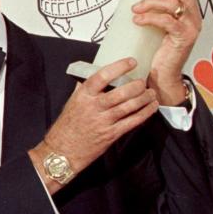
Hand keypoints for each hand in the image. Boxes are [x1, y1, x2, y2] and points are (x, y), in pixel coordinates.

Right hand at [30, 58, 158, 191]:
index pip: (102, 76)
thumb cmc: (66, 127)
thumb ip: (83, 90)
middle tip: (143, 82)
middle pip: (121, 92)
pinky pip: (132, 121)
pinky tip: (151, 107)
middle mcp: (93, 107)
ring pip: (129, 106)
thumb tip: (90, 76)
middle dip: (137, 86)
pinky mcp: (111, 134)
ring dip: (144, 98)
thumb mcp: (71, 103)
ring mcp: (103, 121)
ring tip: (151, 93)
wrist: (61, 151)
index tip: (131, 62)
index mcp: (83, 96)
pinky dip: (145, 113)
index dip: (119, 67)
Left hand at [131, 0, 200, 104]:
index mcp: (187, 7)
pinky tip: (138, 20)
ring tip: (136, 9)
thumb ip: (152, 9)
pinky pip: (168, 22)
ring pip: (174, 3)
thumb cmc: (157, 50)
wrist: (162, 74)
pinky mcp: (184, 37)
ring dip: (151, 2)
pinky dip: (151, 18)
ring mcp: (190, 25)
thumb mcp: (155, 24)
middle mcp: (192, 14)